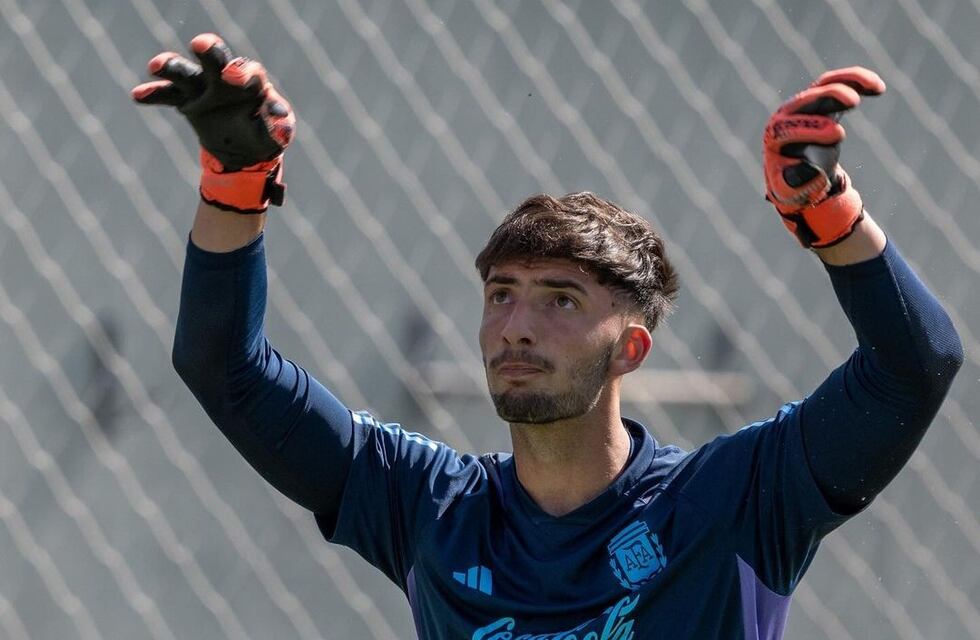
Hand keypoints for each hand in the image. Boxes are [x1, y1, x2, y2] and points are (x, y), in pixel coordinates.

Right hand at [132, 33, 294, 212]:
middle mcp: (225, 78)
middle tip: (200, 44)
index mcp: (251, 83)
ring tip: (155, 66)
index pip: (247, 71)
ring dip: (171, 66)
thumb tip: (280, 126)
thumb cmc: (263, 133)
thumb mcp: (277, 134)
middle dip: (210, 51)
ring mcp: (202, 87)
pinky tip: (138, 95)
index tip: (232, 76)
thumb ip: (278, 128)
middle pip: (217, 59)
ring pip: (186, 72)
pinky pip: (167, 94)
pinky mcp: (185, 100)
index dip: (240, 71)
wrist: (243, 147)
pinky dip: (154, 94)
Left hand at [763, 67, 884, 247]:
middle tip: (854, 102)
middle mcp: (786, 115)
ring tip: (874, 86)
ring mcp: (803, 105)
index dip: (810, 129)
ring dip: (848, 81)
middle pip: (805, 99)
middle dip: (828, 97)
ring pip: (823, 85)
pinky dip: (858, 81)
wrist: (795, 175)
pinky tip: (879, 87)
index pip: (786, 128)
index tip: (837, 134)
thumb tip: (812, 170)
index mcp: (774, 136)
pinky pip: (838, 83)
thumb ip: (797, 182)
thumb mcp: (791, 190)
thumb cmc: (792, 183)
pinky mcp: (821, 99)